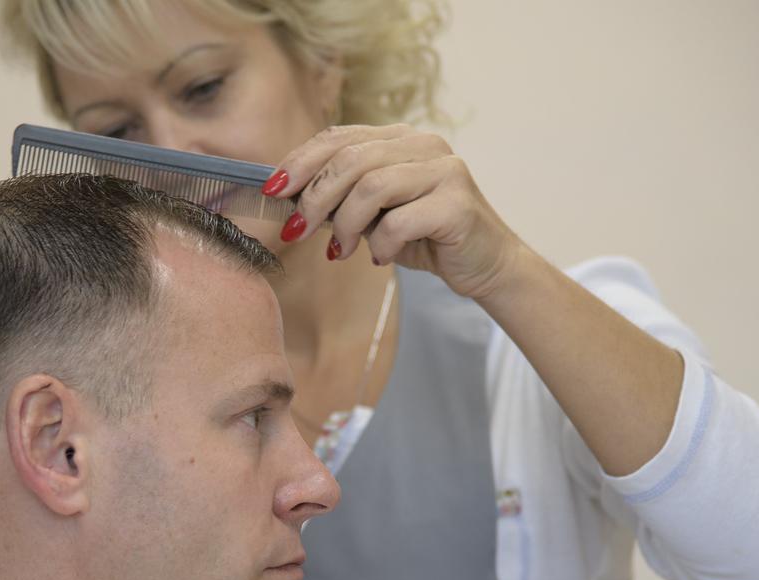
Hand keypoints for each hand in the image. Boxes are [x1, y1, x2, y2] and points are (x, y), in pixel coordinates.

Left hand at [265, 124, 523, 302]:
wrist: (485, 263)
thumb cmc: (426, 237)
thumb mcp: (377, 213)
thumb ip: (343, 198)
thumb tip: (289, 200)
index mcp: (401, 139)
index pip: (339, 137)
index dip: (300, 161)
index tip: (273, 191)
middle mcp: (424, 145)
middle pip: (350, 160)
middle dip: (314, 199)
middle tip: (297, 232)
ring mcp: (444, 171)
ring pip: (371, 187)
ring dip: (346, 225)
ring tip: (345, 251)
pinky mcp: (457, 204)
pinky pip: (399, 222)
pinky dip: (381, 245)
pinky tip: (382, 257)